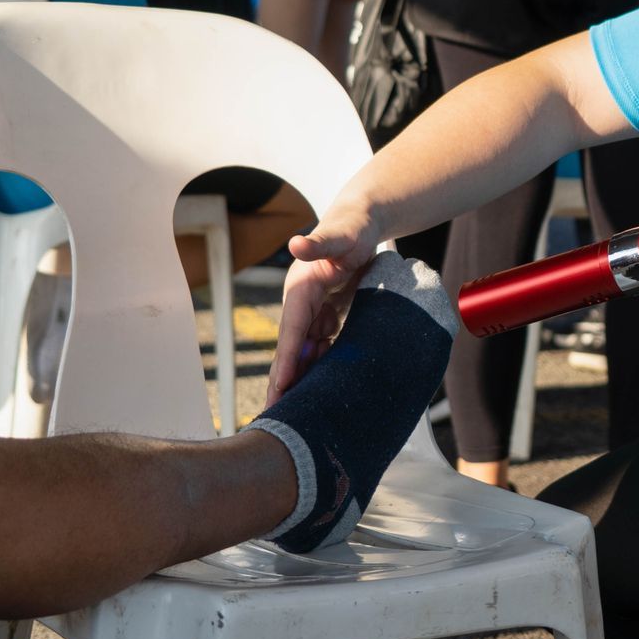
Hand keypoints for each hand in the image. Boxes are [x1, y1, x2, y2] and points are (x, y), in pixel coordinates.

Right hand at [266, 194, 383, 404]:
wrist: (363, 221)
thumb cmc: (352, 227)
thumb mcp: (341, 234)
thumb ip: (320, 241)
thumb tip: (294, 244)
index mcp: (301, 288)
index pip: (292, 329)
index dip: (288, 358)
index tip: (281, 387)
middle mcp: (302, 302)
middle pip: (293, 347)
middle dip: (284, 380)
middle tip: (275, 416)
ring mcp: (314, 310)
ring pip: (305, 352)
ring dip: (300, 380)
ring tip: (294, 415)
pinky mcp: (327, 314)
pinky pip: (321, 346)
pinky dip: (319, 367)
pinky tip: (321, 390)